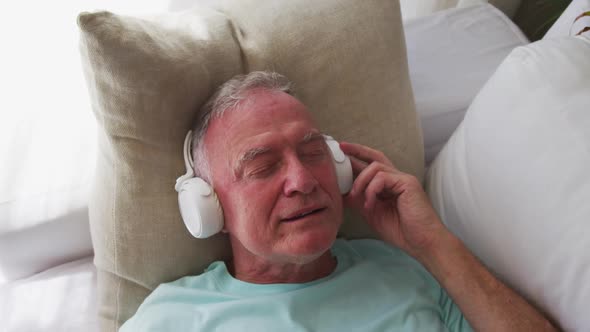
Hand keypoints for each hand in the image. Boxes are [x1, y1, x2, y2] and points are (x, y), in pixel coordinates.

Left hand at [340, 142, 446, 258]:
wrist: (421, 242)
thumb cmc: (401, 230)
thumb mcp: (372, 213)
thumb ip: (359, 201)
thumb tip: (342, 193)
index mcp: (389, 186)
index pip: (372, 166)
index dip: (357, 157)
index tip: (341, 152)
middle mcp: (396, 179)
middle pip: (376, 157)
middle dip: (357, 150)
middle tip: (342, 147)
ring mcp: (403, 179)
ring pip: (375, 167)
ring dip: (361, 181)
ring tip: (357, 197)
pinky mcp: (407, 183)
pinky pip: (382, 177)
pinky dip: (371, 190)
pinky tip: (370, 204)